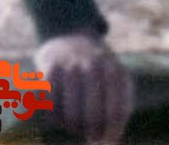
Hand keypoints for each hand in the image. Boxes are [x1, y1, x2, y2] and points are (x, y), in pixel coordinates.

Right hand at [34, 30, 133, 144]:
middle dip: (91, 132)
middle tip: (91, 140)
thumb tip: (113, 139)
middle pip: (93, 113)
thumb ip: (118, 99)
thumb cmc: (94, 65)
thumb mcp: (114, 74)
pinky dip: (52, 114)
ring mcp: (72, 65)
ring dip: (71, 126)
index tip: (108, 141)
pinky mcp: (50, 66)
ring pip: (70, 111)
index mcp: (115, 70)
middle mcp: (96, 66)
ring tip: (74, 129)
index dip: (113, 129)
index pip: (118, 108)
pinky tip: (56, 118)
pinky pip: (50, 101)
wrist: (69, 33)